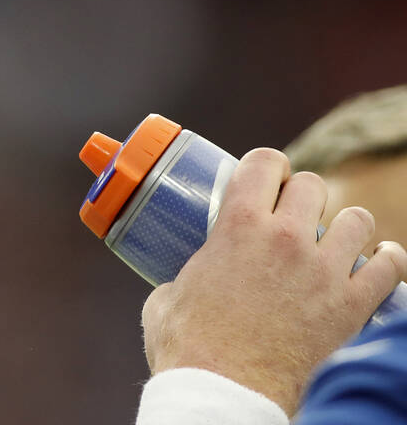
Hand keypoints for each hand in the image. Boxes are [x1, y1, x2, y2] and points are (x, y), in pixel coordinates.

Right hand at [141, 147, 406, 415]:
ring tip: (333, 242)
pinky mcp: (351, 306)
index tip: (267, 179)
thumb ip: (187, 273)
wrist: (225, 392)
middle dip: (302, 194)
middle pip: (312, 184)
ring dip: (345, 226)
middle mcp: (286, 238)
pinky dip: (386, 262)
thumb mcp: (169, 293)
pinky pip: (390, 268)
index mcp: (238, 225)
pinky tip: (377, 264)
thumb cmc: (189, 347)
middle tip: (292, 215)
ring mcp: (323, 271)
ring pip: (357, 219)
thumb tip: (188, 277)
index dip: (268, 165)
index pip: (265, 161)